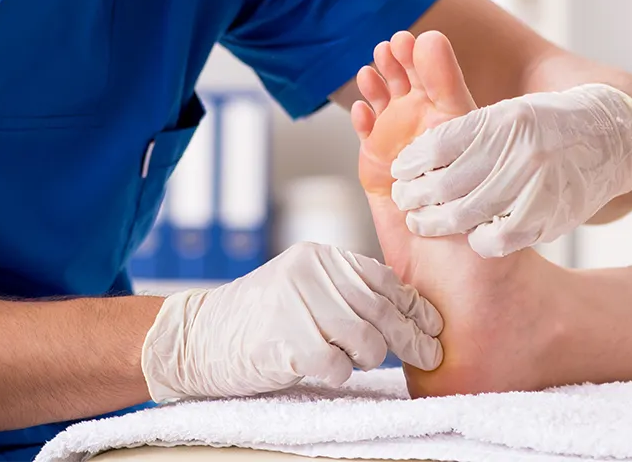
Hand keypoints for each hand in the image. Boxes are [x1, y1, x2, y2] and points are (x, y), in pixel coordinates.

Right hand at [141, 241, 442, 400]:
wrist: (196, 336)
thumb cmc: (259, 316)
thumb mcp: (304, 288)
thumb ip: (346, 292)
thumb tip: (409, 312)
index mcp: (319, 256)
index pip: (382, 278)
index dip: (413, 305)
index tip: (434, 325)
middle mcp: (311, 272)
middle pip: (380, 309)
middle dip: (411, 337)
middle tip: (431, 354)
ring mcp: (297, 304)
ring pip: (365, 339)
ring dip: (370, 358)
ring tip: (355, 361)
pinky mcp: (285, 341)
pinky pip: (336, 366)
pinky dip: (338, 374)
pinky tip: (325, 370)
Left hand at [390, 83, 631, 256]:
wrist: (605, 139)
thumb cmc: (542, 125)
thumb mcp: (506, 114)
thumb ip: (468, 130)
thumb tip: (417, 153)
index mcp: (504, 120)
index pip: (440, 144)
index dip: (413, 162)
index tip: (398, 171)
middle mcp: (520, 151)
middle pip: (449, 184)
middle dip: (416, 196)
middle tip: (403, 201)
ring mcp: (538, 186)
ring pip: (469, 214)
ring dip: (437, 222)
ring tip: (420, 222)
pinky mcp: (550, 215)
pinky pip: (502, 237)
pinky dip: (478, 240)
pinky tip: (467, 237)